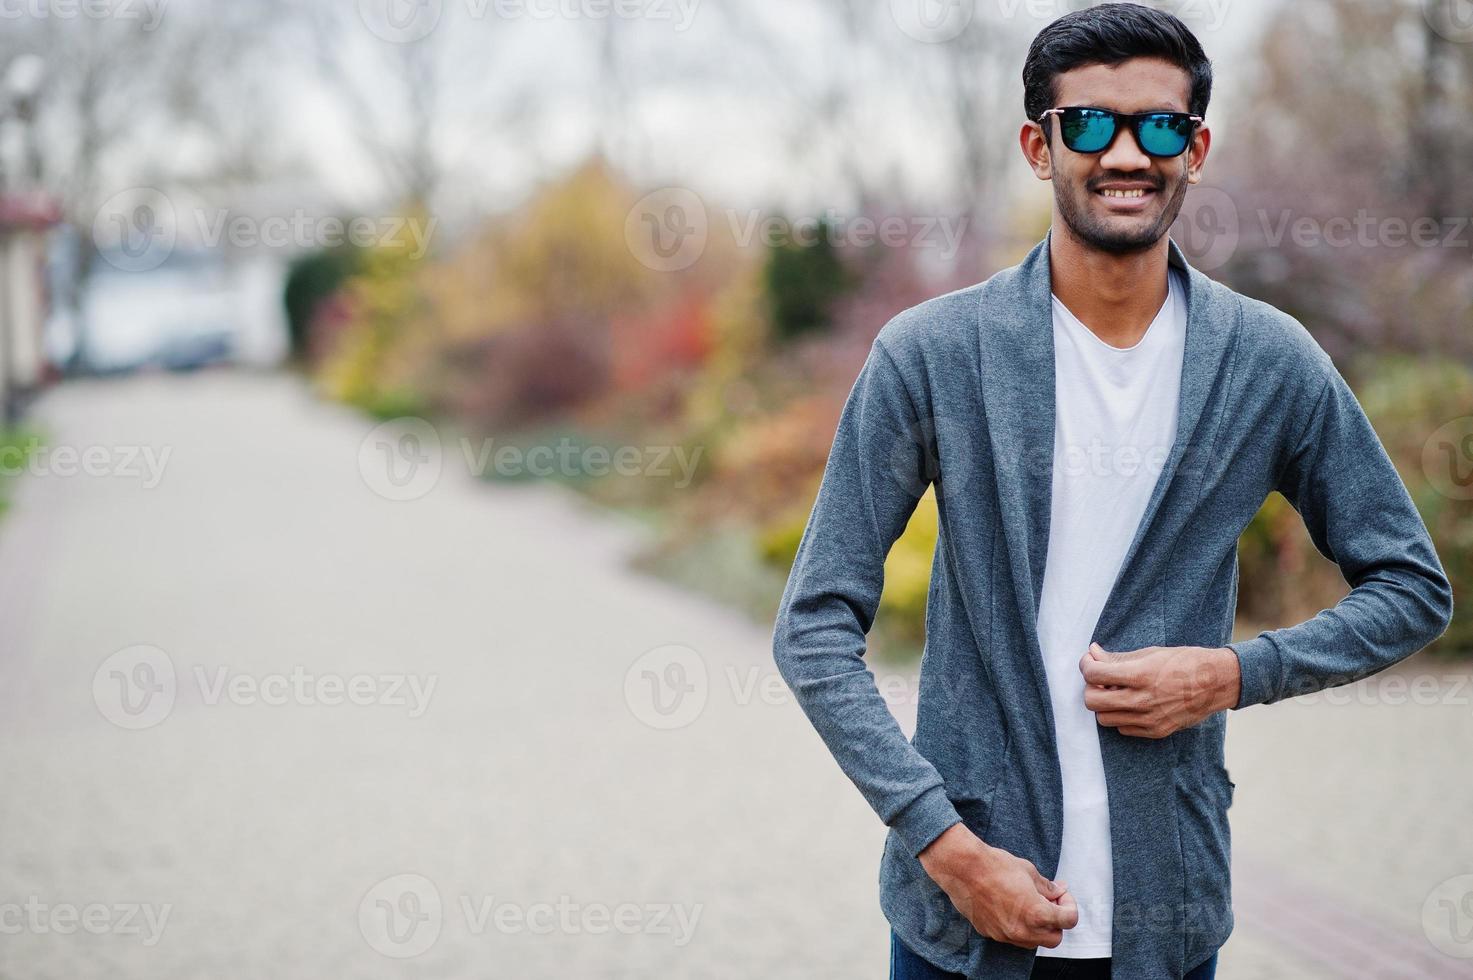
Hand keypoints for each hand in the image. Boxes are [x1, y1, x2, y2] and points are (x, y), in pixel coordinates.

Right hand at [918, 823, 1078, 948]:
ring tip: (1029, 905)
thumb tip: (1059, 891)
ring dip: (1038, 927)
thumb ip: (1047, 887)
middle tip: (1049, 903)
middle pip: (1054, 939)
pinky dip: (1018, 926)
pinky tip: (1011, 907)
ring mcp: (1005, 934)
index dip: (1069, 905)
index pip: (1069, 921)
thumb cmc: (995, 866)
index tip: (1062, 896)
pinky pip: (1012, 936)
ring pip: (1033, 941)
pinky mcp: (991, 933)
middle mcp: (1022, 930)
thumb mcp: (1028, 871)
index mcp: (1037, 913)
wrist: (963, 869)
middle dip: (1056, 922)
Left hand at [1079, 642, 1240, 737]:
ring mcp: (1149, 719)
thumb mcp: (1149, 653)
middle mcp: (1142, 700)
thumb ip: (1117, 658)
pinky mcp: (1156, 731)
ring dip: (1104, 705)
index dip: (1086, 666)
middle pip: (1092, 701)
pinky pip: (1123, 729)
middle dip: (1091, 688)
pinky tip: (1131, 704)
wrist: (1216, 682)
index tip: (1090, 662)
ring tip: (1117, 692)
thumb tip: (1092, 653)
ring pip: (1104, 719)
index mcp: (1140, 675)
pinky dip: (1121, 717)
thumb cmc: (1183, 662)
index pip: (1094, 674)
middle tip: (1101, 680)